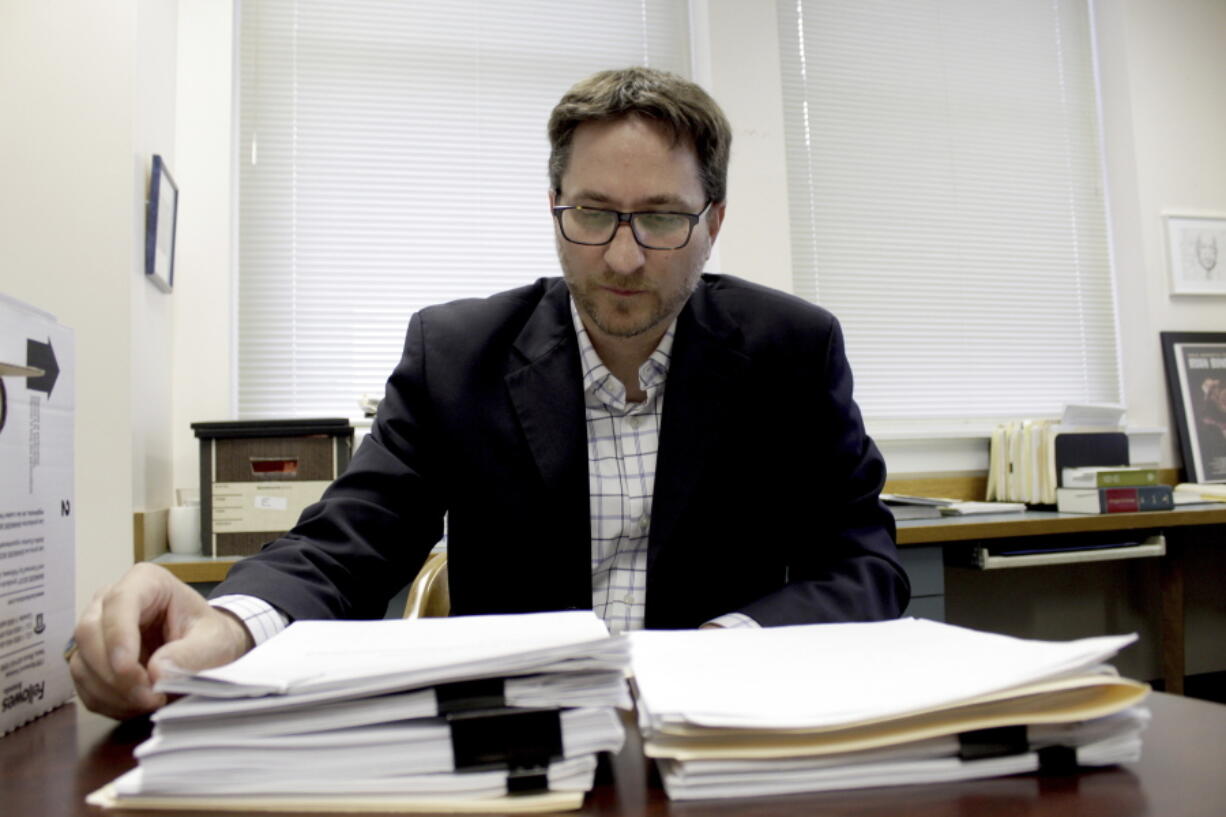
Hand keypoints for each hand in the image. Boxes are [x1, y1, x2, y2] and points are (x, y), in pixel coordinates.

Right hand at [69, 562, 253, 718]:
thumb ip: (192, 654)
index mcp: (145, 582)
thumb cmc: (208, 635)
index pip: (119, 602)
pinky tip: (135, 705)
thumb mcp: (215, 642)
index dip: (118, 636)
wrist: (203, 648)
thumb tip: (157, 671)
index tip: (128, 669)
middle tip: (150, 697)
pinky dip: (107, 701)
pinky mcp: (89, 659)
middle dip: (115, 673)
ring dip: (112, 692)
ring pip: (81, 662)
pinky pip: (83, 685)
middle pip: (89, 633)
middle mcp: (110, 601)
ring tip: (150, 702)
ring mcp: (95, 630)